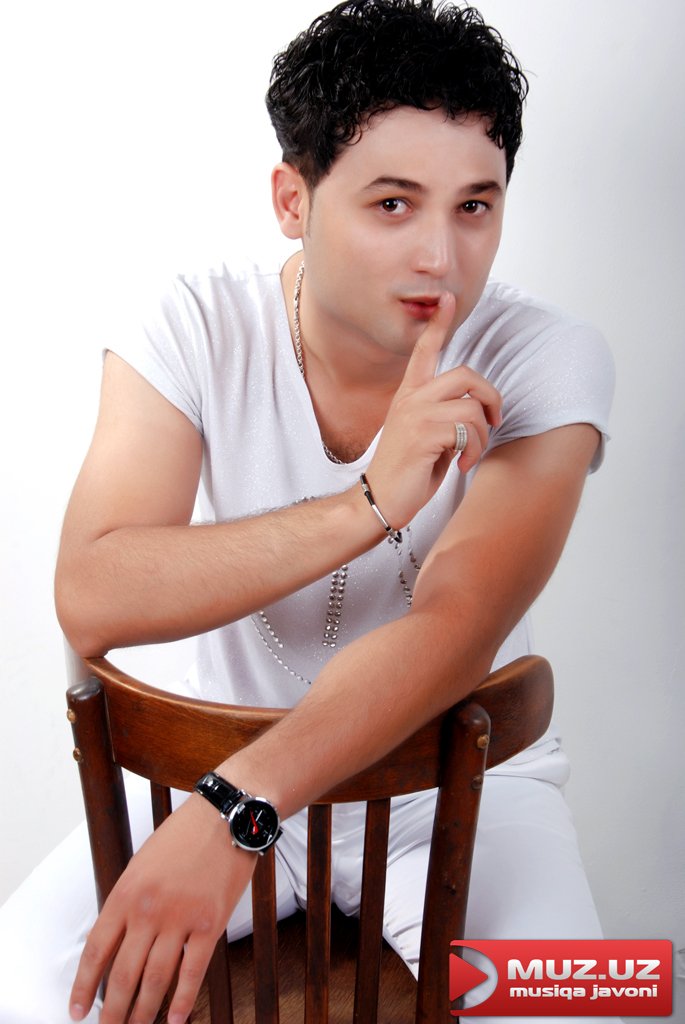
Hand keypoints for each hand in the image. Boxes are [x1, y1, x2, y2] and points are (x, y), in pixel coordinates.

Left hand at [69, 794, 255, 1023]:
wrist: (225, 817)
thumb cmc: (184, 835)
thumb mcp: (142, 863)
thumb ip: (128, 901)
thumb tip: (118, 942)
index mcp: (126, 893)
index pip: (96, 951)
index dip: (84, 986)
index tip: (78, 1009)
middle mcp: (148, 910)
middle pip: (123, 974)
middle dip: (113, 1011)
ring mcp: (180, 919)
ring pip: (155, 980)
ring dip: (144, 1012)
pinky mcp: (210, 924)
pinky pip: (193, 972)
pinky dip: (183, 1001)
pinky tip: (176, 1019)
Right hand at [365, 292, 501, 526]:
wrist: (381, 498)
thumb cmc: (407, 470)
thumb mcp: (425, 435)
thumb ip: (444, 415)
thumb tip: (477, 411)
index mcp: (410, 394)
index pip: (424, 351)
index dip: (438, 324)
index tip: (447, 298)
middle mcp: (411, 398)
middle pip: (466, 374)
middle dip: (491, 398)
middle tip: (493, 421)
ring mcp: (416, 415)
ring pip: (472, 407)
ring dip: (481, 436)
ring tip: (469, 454)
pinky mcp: (424, 434)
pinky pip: (467, 431)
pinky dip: (472, 451)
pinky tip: (460, 464)